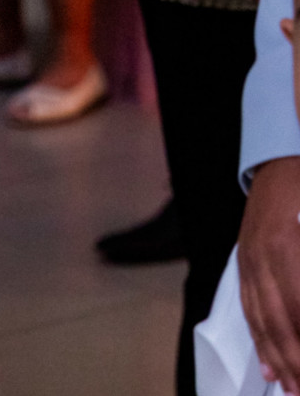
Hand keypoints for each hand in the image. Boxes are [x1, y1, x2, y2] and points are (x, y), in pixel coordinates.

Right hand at [241, 157, 299, 393]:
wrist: (278, 164)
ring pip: (261, 320)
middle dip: (295, 362)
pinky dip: (258, 340)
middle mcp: (262, 256)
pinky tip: (268, 366)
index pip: (298, 308)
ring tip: (292, 389)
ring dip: (278, 360)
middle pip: (278, 321)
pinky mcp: (243, 262)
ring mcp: (248, 260)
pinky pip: (248, 308)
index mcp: (285, 246)